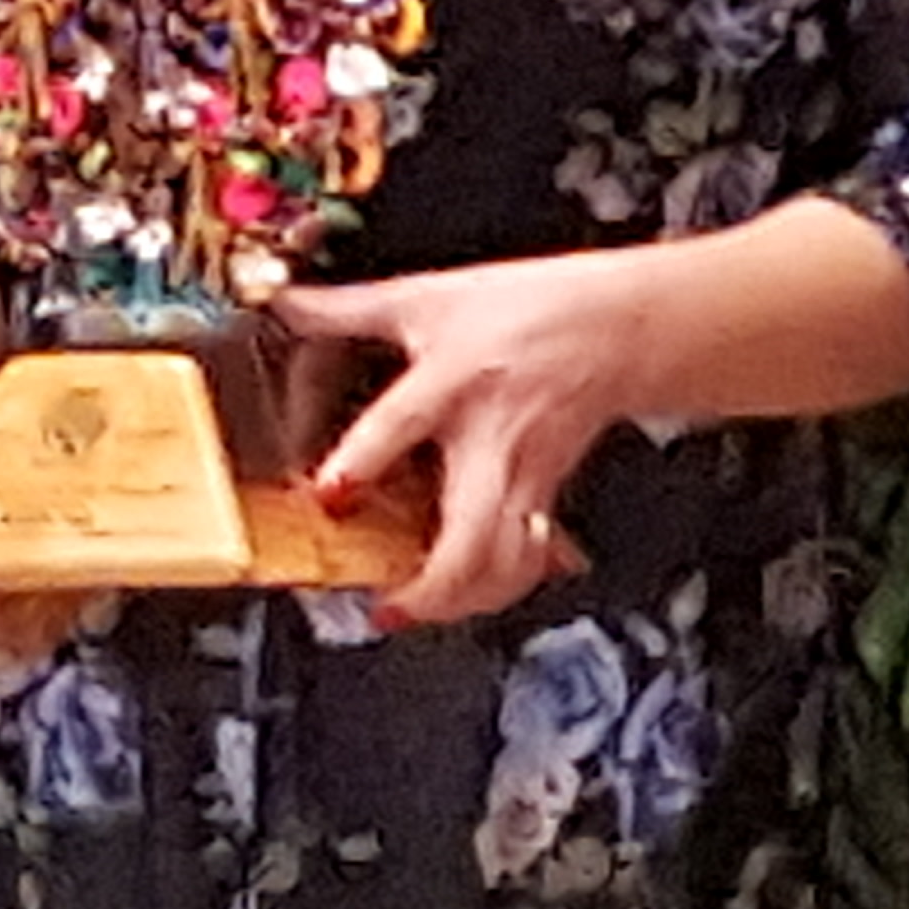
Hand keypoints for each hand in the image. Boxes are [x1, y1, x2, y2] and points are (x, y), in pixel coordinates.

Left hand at [276, 256, 634, 630]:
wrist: (619, 323)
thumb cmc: (532, 308)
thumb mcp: (431, 296)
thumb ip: (351, 309)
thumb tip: (289, 304)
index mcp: (454, 380)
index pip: (404, 422)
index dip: (362, 461)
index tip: (330, 493)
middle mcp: (491, 439)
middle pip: (472, 532)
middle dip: (432, 584)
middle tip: (388, 604)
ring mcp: (524, 475)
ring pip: (507, 560)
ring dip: (465, 599)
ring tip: (417, 611)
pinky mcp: (546, 495)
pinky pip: (530, 556)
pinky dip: (504, 584)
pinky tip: (475, 595)